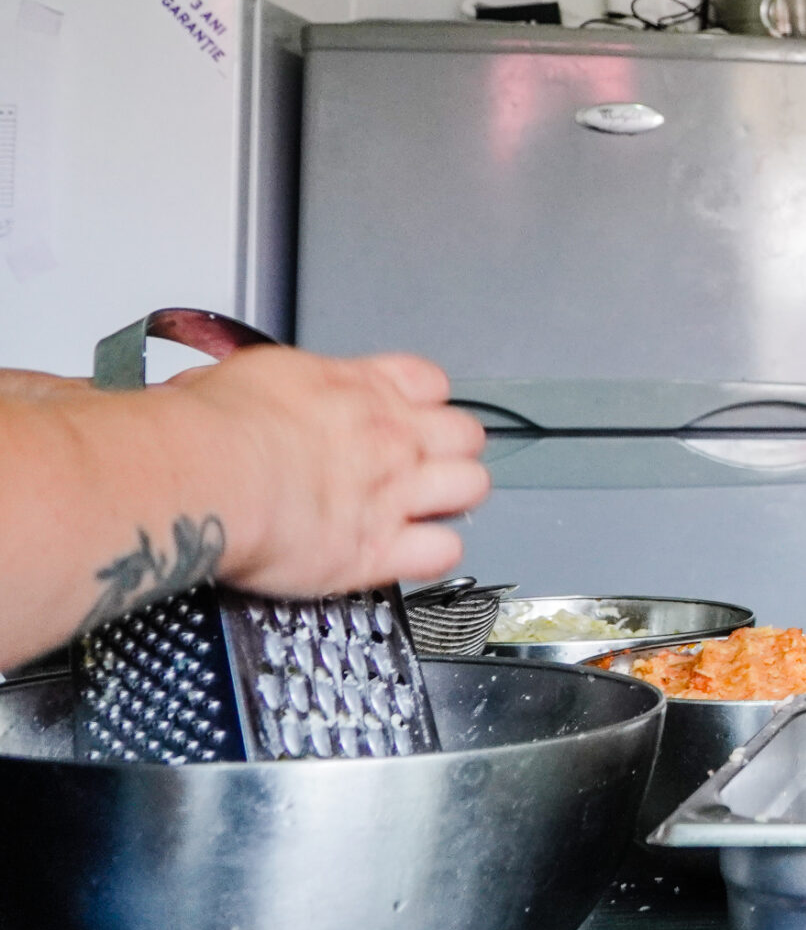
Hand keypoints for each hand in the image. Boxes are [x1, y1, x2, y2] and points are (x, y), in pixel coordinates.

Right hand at [173, 347, 488, 595]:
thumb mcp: (248, 375)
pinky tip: (411, 553)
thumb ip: (271, 386)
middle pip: (465, 434)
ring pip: (471, 487)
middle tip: (423, 466)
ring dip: (454, 498)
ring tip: (425, 509)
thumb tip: (248, 391)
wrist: (209, 472)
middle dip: (450, 450)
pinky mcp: (378, 550)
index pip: (430, 384)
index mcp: (359, 389)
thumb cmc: (214, 426)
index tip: (409, 416)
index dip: (424, 403)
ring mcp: (393, 493)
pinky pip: (443, 552)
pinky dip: (434, 554)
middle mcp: (388, 438)